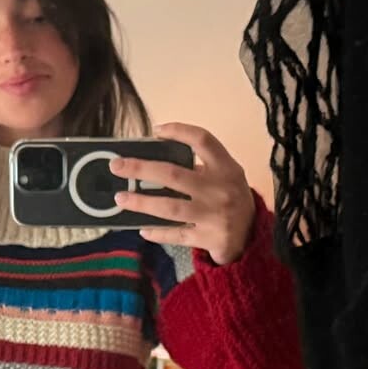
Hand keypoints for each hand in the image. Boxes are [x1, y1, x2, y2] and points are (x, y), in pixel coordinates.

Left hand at [110, 122, 256, 264]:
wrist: (251, 234)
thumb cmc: (230, 197)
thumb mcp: (227, 175)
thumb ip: (200, 166)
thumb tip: (153, 160)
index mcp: (225, 167)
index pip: (203, 141)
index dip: (179, 132)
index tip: (156, 130)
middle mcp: (219, 189)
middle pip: (174, 175)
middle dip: (141, 169)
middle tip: (116, 166)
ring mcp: (213, 215)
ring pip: (170, 208)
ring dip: (142, 203)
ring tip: (120, 199)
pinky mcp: (207, 238)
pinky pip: (176, 235)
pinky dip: (157, 233)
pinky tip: (141, 229)